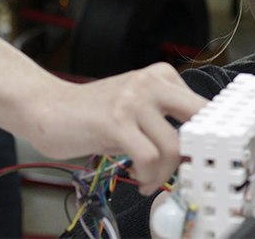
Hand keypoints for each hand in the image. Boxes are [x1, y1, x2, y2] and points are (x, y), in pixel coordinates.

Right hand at [22, 63, 207, 194]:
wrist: (47, 107)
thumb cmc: (92, 113)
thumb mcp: (136, 107)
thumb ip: (164, 120)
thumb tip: (194, 150)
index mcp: (161, 76)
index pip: (204, 107)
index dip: (207, 139)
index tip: (200, 160)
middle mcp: (151, 82)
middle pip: (200, 120)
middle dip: (196, 153)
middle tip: (185, 172)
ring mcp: (133, 99)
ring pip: (173, 146)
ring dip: (164, 173)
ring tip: (149, 179)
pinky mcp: (116, 120)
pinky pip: (148, 156)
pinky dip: (148, 175)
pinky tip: (137, 177)